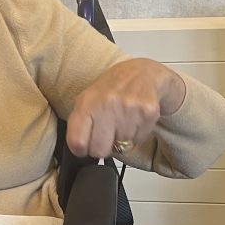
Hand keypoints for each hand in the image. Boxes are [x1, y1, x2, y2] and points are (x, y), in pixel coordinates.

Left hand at [65, 59, 184, 158]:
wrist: (142, 73)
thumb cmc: (110, 90)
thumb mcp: (86, 100)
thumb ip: (79, 125)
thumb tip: (79, 149)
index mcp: (87, 102)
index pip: (77, 142)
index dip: (80, 149)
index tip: (84, 146)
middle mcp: (107, 104)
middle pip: (99, 150)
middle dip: (102, 148)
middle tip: (105, 136)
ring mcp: (129, 108)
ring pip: (121, 147)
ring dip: (121, 139)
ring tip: (121, 121)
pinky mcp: (148, 113)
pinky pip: (137, 140)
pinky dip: (136, 135)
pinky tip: (133, 119)